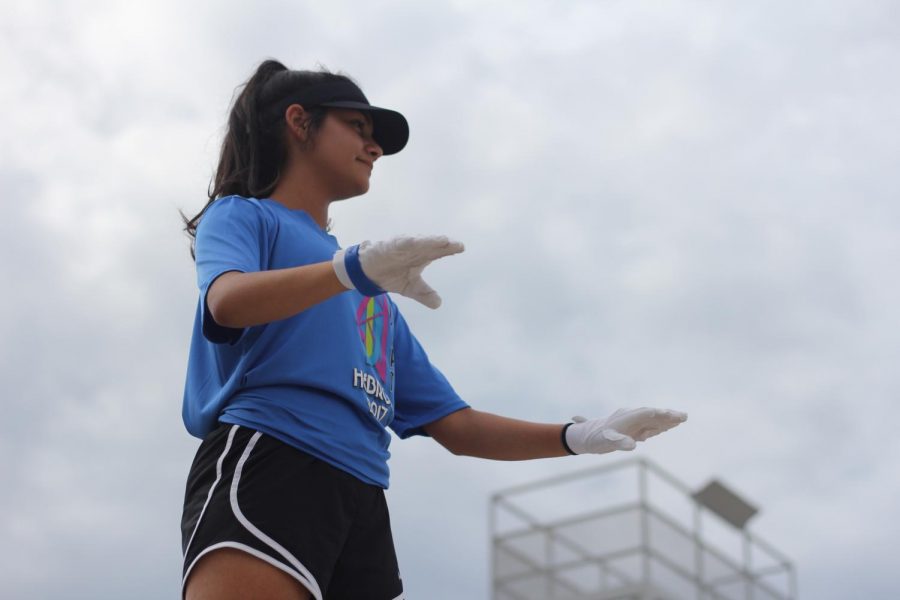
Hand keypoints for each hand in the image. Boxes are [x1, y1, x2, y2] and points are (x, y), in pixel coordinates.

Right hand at [333, 235, 464, 308]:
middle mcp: (416, 249)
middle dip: (445, 245)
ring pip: (419, 242)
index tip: (461, 248)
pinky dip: (409, 242)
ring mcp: (404, 246)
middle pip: (433, 246)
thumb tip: (439, 304)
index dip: (450, 250)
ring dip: (431, 241)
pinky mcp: (391, 246)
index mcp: (422, 257)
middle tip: (458, 245)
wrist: (368, 272)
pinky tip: (418, 241)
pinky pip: (401, 243)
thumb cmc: (392, 275)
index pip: (439, 252)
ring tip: (443, 241)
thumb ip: (424, 295)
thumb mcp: (410, 288)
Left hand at [564, 407, 686, 454]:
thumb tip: (632, 446)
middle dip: (668, 415)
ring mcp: (635, 421)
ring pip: (654, 419)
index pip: (645, 413)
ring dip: (667, 419)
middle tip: (684, 416)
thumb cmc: (598, 439)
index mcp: (626, 417)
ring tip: (683, 418)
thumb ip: (620, 443)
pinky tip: (672, 425)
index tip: (670, 414)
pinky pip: (651, 425)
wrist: (589, 436)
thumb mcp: (607, 443)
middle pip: (653, 414)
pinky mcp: (636, 428)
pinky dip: (662, 424)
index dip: (658, 414)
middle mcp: (632, 416)